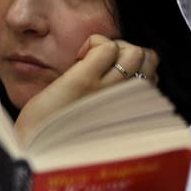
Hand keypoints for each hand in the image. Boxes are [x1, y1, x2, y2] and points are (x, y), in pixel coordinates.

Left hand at [13, 34, 158, 144]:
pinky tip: (78, 58)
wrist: (38, 148)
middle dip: (128, 51)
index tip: (113, 75)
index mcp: (128, 111)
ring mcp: (105, 90)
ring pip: (133, 51)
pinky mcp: (83, 80)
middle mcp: (124, 101)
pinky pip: (106, 47)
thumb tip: (116, 74)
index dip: (135, 67)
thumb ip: (113, 100)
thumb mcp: (100, 120)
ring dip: (114, 46)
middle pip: (150, 59)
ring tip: (93, 59)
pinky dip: (93, 43)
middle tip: (104, 62)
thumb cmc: (63, 135)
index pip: (153, 77)